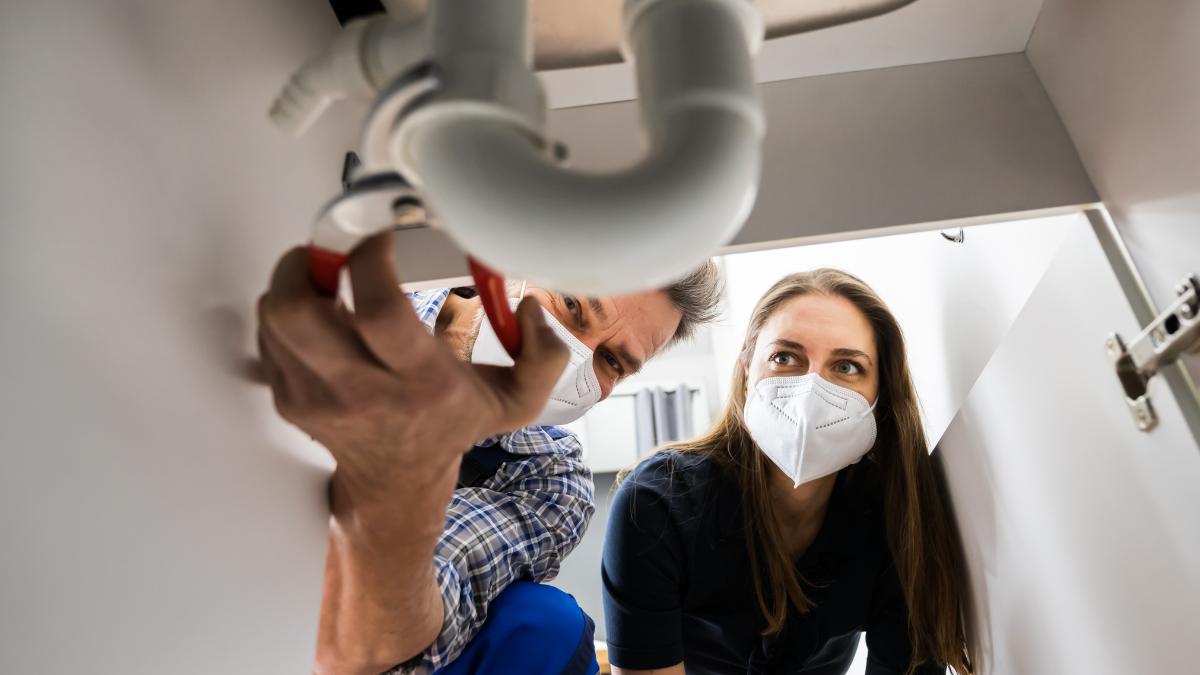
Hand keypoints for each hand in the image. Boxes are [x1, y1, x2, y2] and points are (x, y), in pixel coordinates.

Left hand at [256, 232, 568, 501]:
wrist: (398, 481)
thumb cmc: (450, 425)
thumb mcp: (515, 400)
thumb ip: (544, 356)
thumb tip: (531, 309)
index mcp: (420, 383)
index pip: (378, 310)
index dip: (370, 259)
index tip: (379, 235)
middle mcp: (361, 392)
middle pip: (299, 313)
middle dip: (306, 262)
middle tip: (330, 247)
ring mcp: (316, 398)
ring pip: (275, 318)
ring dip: (293, 281)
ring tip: (323, 274)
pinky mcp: (289, 399)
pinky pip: (270, 336)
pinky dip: (286, 312)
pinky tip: (318, 312)